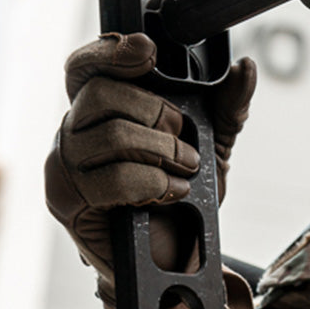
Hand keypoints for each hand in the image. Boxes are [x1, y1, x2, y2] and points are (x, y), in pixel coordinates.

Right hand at [44, 33, 255, 298]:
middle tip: (182, 138)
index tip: (149, 53)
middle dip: (156, 112)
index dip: (111, 51)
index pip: (87, 64)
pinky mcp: (66, 201)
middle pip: (101, 92)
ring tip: (184, 170)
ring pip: (111, 134)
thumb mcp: (215, 143)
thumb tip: (244, 69)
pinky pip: (108, 178)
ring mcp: (65, 164)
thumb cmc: (185, 195)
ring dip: (161, 152)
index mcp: (103, 106)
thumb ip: (229, 104)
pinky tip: (168, 192)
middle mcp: (75, 129)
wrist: (177, 256)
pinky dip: (150, 183)